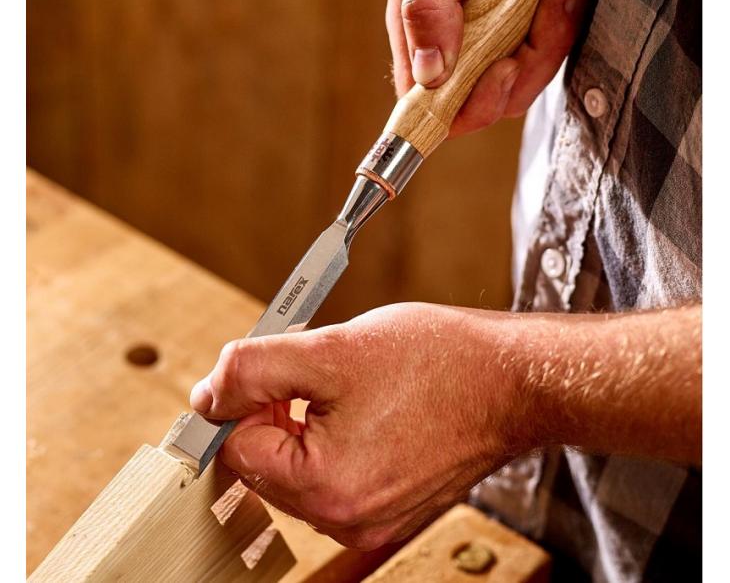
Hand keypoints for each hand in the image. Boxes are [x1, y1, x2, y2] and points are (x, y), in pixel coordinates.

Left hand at [190, 303, 529, 548]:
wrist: (513, 379)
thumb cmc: (436, 362)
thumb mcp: (329, 350)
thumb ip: (252, 371)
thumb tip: (205, 395)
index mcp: (325, 491)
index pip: (237, 449)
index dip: (243, 398)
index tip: (272, 366)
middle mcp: (348, 521)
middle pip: (268, 461)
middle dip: (277, 407)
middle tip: (317, 366)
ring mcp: (374, 518)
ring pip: (301, 464)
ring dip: (308, 417)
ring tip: (350, 380)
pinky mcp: (392, 504)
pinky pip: (337, 471)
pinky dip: (337, 433)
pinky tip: (369, 400)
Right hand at [387, 0, 605, 136]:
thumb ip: (428, 5)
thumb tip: (429, 76)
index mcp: (420, 27)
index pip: (428, 100)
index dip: (461, 107)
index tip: (498, 72)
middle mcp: (455, 37)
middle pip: (486, 97)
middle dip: (525, 64)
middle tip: (546, 3)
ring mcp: (494, 29)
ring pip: (525, 73)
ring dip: (556, 31)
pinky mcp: (527, 16)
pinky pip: (551, 40)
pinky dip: (570, 9)